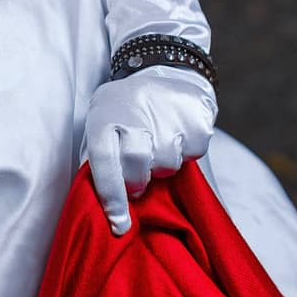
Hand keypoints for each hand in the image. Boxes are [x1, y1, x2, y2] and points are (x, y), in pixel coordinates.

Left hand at [82, 63, 216, 234]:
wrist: (162, 71)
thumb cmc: (125, 113)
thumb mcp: (102, 125)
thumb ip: (101, 161)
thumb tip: (103, 208)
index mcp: (104, 115)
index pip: (104, 161)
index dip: (111, 196)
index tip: (120, 225)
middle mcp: (133, 110)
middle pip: (136, 164)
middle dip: (137, 181)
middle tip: (138, 178)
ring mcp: (166, 111)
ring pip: (166, 162)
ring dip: (162, 165)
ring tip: (158, 143)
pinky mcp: (195, 115)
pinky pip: (192, 152)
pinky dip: (186, 151)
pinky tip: (177, 132)